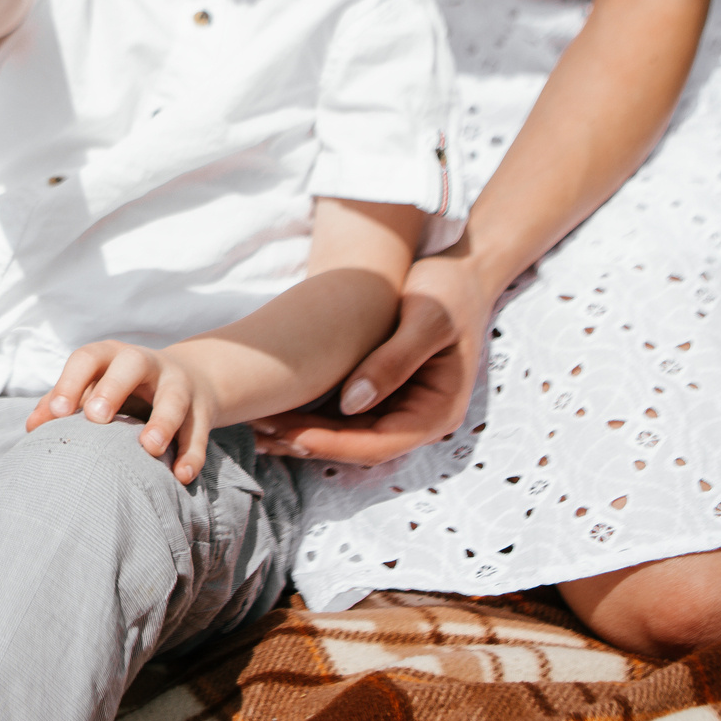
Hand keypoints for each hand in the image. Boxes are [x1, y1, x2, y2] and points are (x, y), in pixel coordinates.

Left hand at [29, 340, 218, 484]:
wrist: (188, 377)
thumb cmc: (122, 388)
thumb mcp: (94, 387)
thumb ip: (62, 403)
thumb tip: (31, 428)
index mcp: (112, 357)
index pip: (88, 358)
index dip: (71, 382)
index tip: (58, 413)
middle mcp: (146, 364)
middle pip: (132, 364)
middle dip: (113, 388)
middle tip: (96, 418)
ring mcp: (178, 384)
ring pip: (174, 397)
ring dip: (162, 422)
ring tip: (149, 449)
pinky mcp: (202, 409)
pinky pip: (199, 431)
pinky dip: (191, 454)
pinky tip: (180, 476)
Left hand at [252, 255, 493, 465]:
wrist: (462, 273)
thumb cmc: (449, 291)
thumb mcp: (427, 318)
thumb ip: (394, 360)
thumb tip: (352, 403)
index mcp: (437, 411)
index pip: (379, 444)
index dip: (333, 444)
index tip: (291, 435)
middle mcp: (418, 419)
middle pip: (357, 446)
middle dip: (308, 441)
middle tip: (261, 431)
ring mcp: (400, 409)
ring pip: (346, 435)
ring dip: (304, 432)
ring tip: (258, 424)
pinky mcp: (383, 395)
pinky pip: (344, 416)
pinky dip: (312, 414)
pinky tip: (277, 406)